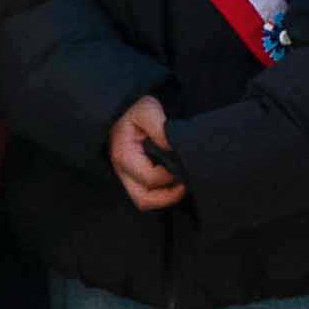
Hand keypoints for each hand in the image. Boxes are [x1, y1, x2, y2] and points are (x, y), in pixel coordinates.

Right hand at [106, 95, 184, 211]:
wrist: (127, 107)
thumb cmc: (135, 109)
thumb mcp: (146, 109)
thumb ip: (159, 127)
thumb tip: (172, 147)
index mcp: (123, 155)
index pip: (150, 178)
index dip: (170, 176)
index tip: (184, 164)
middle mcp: (122, 171)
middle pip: (143, 199)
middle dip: (168, 197)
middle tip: (186, 185)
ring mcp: (125, 176)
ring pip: (143, 201)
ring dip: (164, 199)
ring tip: (181, 187)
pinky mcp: (132, 177)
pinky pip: (146, 195)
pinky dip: (161, 194)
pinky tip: (174, 183)